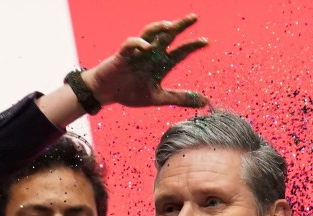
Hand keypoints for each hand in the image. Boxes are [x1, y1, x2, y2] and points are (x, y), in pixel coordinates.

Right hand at [82, 14, 208, 107]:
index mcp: (160, 63)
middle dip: (180, 26)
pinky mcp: (122, 55)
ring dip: (159, 28)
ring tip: (170, 25)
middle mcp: (151, 54)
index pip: (180, 51)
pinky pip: (131, 44)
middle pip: (168, 35)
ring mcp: (137, 53)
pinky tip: (147, 47)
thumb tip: (204, 102)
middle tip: (194, 17)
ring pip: (149, 33)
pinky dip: (139, 44)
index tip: (206, 41)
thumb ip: (181, 98)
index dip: (192, 46)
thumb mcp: (159, 98)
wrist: (106, 93)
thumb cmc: (131, 92)